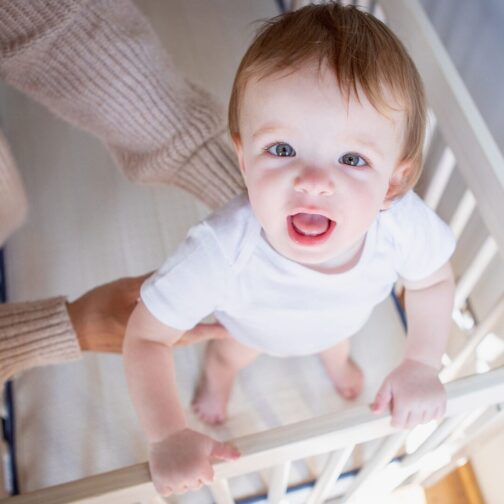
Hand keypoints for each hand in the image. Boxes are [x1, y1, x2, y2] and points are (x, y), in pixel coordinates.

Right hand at [68, 275, 230, 352]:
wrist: (74, 328)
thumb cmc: (97, 307)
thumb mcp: (123, 289)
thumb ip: (148, 283)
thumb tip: (172, 272)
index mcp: (151, 330)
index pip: (187, 330)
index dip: (208, 329)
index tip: (227, 327)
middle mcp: (153, 341)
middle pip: (189, 337)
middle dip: (210, 332)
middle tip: (230, 330)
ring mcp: (147, 343)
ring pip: (180, 338)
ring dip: (198, 331)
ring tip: (217, 326)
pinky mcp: (142, 341)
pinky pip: (168, 337)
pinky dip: (183, 330)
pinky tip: (189, 321)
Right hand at [149, 428, 239, 495]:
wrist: (166, 433)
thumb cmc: (189, 438)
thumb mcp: (208, 443)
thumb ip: (224, 451)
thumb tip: (238, 457)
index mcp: (200, 468)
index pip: (208, 479)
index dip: (204, 467)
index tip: (196, 457)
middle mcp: (187, 477)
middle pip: (195, 486)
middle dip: (193, 475)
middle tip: (186, 459)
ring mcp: (172, 481)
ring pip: (182, 489)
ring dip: (180, 480)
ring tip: (177, 463)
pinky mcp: (160, 483)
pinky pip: (167, 491)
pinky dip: (167, 485)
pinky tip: (169, 470)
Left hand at [371, 358, 445, 428]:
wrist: (421, 364)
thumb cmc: (402, 374)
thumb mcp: (388, 384)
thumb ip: (381, 399)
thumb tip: (375, 412)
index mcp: (405, 401)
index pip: (399, 424)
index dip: (395, 422)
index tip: (394, 417)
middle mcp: (419, 405)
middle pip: (412, 425)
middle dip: (406, 421)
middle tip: (404, 410)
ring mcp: (432, 404)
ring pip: (425, 422)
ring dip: (419, 418)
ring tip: (414, 406)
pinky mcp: (441, 402)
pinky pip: (437, 417)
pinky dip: (432, 415)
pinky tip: (425, 406)